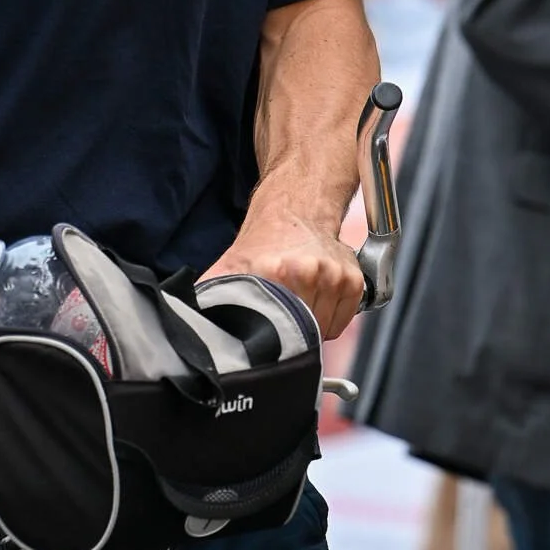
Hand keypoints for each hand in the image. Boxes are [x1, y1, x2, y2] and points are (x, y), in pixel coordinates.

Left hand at [200, 199, 363, 340]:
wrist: (295, 211)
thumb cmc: (263, 243)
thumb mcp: (230, 265)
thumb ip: (211, 294)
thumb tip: (195, 321)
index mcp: (273, 271)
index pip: (276, 331)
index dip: (269, 338)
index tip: (265, 333)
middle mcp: (306, 272)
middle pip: (300, 333)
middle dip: (289, 331)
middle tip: (280, 313)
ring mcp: (333, 276)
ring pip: (323, 331)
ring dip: (311, 326)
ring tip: (297, 302)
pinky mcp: (354, 281)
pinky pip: (342, 323)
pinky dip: (330, 320)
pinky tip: (316, 300)